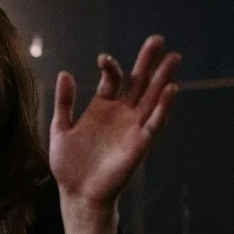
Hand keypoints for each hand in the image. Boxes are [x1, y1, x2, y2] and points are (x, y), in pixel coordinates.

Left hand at [50, 35, 179, 206]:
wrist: (77, 193)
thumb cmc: (68, 165)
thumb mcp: (60, 128)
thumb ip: (64, 102)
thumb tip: (65, 73)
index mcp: (101, 107)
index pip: (113, 78)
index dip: (110, 66)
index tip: (103, 59)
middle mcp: (120, 114)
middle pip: (138, 82)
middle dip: (147, 62)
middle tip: (156, 39)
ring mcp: (132, 127)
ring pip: (152, 97)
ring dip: (162, 78)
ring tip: (174, 56)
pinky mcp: (140, 143)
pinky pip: (155, 122)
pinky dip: (164, 106)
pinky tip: (172, 88)